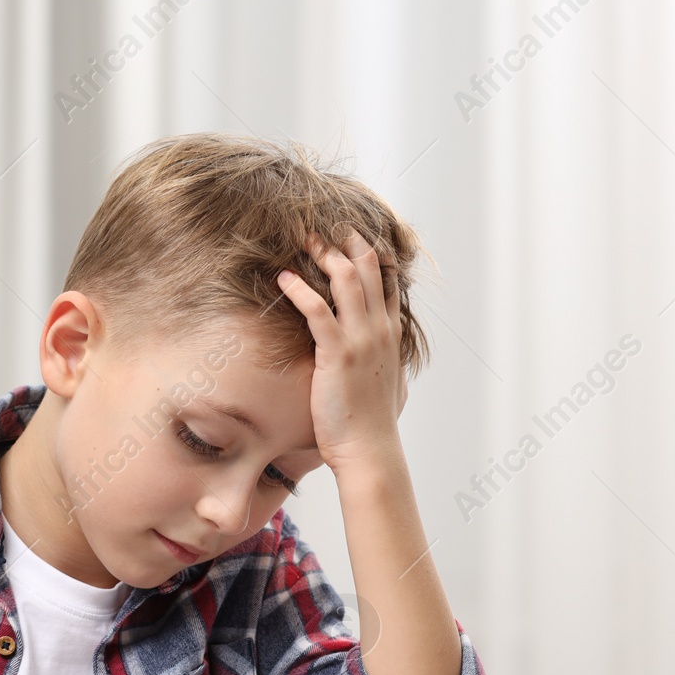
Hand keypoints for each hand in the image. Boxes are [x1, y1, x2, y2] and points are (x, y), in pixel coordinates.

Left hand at [276, 228, 408, 471]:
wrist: (370, 448)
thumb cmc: (373, 423)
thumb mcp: (391, 385)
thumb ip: (388, 364)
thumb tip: (387, 362)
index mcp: (391, 334)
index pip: (387, 281)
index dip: (371, 254)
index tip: (353, 236)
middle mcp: (380, 330)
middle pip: (368, 269)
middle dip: (348, 242)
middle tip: (326, 226)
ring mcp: (361, 339)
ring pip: (346, 280)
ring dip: (324, 255)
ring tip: (304, 240)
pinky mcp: (338, 353)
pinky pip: (317, 310)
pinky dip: (300, 289)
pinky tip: (283, 278)